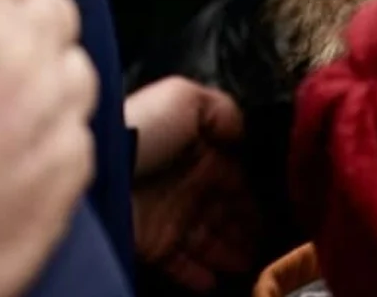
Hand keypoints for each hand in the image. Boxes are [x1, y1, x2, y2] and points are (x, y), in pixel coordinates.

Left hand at [126, 78, 260, 292]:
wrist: (98, 169)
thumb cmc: (142, 127)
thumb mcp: (184, 98)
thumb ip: (222, 111)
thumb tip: (245, 132)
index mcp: (198, 153)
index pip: (236, 176)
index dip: (256, 191)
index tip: (279, 205)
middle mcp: (187, 187)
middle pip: (226, 211)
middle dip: (248, 226)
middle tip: (271, 240)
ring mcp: (170, 217)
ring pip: (209, 241)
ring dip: (231, 253)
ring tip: (251, 262)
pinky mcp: (153, 245)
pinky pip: (180, 265)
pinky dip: (198, 275)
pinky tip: (217, 280)